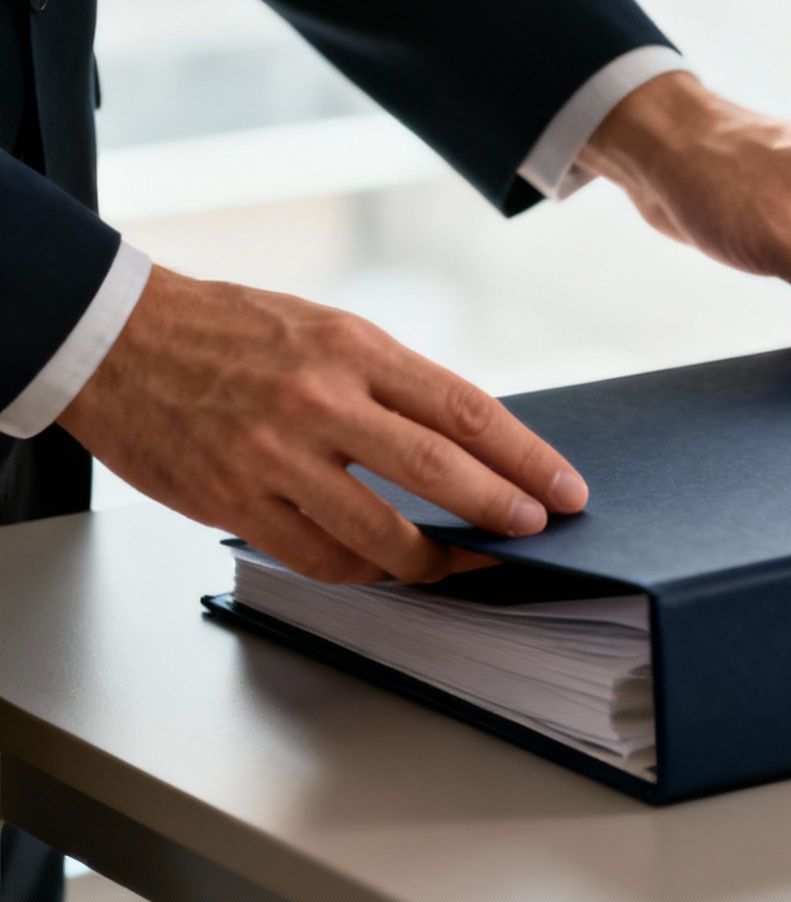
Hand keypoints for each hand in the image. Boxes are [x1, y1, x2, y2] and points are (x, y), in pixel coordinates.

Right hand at [58, 266, 587, 582]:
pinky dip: (363, 570)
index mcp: (353, 348)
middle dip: (502, 510)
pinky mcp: (233, 500)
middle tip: (535, 531)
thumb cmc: (230, 332)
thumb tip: (469, 443)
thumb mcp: (324, 330)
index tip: (565, 489)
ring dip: (435, 559)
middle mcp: (320, 400)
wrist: (113, 339)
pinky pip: (320, 558)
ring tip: (461, 561)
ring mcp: (274, 455)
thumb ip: (392, 383)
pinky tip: (383, 566)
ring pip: (382, 532)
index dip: (527, 458)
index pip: (466, 411)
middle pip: (439, 471)